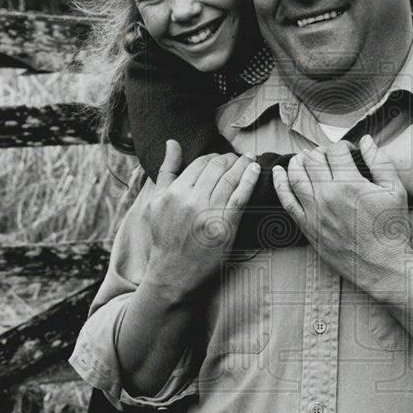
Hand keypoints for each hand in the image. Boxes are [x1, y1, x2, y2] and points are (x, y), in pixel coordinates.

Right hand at [146, 139, 259, 298]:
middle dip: (230, 159)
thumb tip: (172, 142)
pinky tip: (255, 170)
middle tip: (238, 158)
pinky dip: (250, 179)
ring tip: (249, 159)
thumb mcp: (157, 201)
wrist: (173, 270)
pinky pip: (241, 196)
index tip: (222, 159)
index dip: (214, 157)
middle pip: (217, 168)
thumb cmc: (165, 235)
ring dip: (243, 164)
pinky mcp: (225, 226)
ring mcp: (209, 213)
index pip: (200, 163)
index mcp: (175, 191)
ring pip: (230, 178)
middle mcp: (191, 199)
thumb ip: (167, 170)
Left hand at [272, 137, 412, 294]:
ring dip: (299, 161)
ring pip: (296, 175)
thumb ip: (380, 162)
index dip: (342, 146)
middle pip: (314, 160)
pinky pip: (286, 201)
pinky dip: (280, 183)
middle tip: (327, 156)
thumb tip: (365, 140)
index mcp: (350, 183)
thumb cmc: (391, 230)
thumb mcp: (395, 191)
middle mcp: (328, 194)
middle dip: (320, 152)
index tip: (348, 152)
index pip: (336, 151)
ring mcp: (314, 211)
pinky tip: (278, 172)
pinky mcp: (307, 226)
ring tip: (304, 158)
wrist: (382, 266)